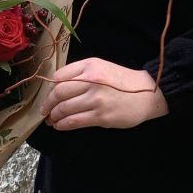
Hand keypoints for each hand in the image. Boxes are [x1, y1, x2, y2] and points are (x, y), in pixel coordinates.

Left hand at [40, 57, 168, 130]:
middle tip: (44, 110)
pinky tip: (60, 126)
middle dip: (48, 104)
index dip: (50, 88)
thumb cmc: (121, 80)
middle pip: (59, 92)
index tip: (48, 95)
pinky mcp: (101, 116)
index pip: (59, 76)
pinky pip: (75, 121)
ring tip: (51, 120)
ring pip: (64, 109)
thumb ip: (79, 73)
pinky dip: (63, 125)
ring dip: (53, 116)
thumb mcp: (100, 67)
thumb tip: (56, 87)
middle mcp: (91, 81)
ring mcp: (96, 99)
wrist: (148, 93)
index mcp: (89, 66)